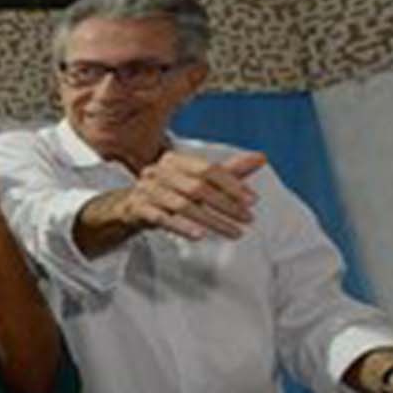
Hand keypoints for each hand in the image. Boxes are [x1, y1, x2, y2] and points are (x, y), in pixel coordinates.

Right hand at [119, 148, 264, 241]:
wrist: (132, 205)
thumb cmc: (172, 190)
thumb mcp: (199, 179)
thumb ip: (229, 170)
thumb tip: (261, 157)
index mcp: (174, 160)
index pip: (208, 170)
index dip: (232, 184)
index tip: (253, 201)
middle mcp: (158, 172)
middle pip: (197, 188)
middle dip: (226, 205)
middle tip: (248, 219)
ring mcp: (146, 190)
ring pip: (183, 206)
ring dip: (211, 221)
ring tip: (234, 232)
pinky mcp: (138, 209)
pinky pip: (161, 219)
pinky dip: (181, 227)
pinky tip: (200, 235)